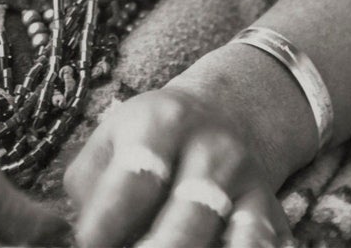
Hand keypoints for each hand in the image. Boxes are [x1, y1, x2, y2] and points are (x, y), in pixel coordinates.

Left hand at [64, 83, 290, 247]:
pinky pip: (267, 246)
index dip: (108, 221)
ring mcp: (250, 184)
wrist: (222, 115)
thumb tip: (76, 238)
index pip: (136, 179)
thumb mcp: (111, 141)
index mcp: (163, 124)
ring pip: (237, 239)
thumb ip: (89, 187)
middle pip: (188, 217)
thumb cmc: (150, 140)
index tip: (87, 245)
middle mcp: (213, 150)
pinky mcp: (274, 214)